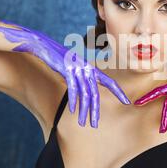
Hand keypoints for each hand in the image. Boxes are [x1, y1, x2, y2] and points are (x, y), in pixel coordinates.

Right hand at [0, 21, 130, 127]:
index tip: (126, 101)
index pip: (107, 81)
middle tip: (96, 124)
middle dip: (96, 110)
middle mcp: (84, 68)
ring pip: (85, 92)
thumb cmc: (54, 55)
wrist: (39, 43)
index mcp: (88, 67)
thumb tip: (82, 86)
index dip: (117, 91)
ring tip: (84, 123)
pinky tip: (73, 110)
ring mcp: (76, 68)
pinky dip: (73, 99)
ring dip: (84, 110)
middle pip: (96, 92)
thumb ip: (78, 75)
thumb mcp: (69, 65)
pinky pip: (72, 87)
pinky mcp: (65, 69)